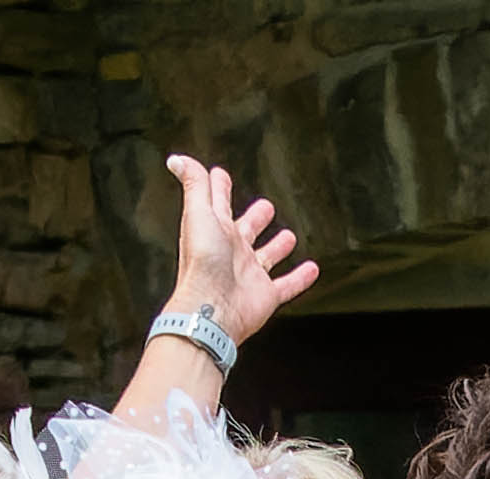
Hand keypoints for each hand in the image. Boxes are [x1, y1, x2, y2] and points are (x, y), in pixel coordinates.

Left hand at [161, 154, 318, 350]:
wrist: (212, 308)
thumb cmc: (203, 261)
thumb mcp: (198, 213)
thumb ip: (195, 185)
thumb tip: (177, 159)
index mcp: (215, 229)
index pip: (218, 202)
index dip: (219, 187)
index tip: (220, 175)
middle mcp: (232, 251)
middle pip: (245, 229)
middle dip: (255, 218)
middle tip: (265, 207)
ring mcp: (249, 274)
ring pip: (266, 257)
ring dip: (277, 247)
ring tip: (289, 237)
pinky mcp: (266, 295)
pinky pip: (287, 285)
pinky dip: (300, 278)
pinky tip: (312, 269)